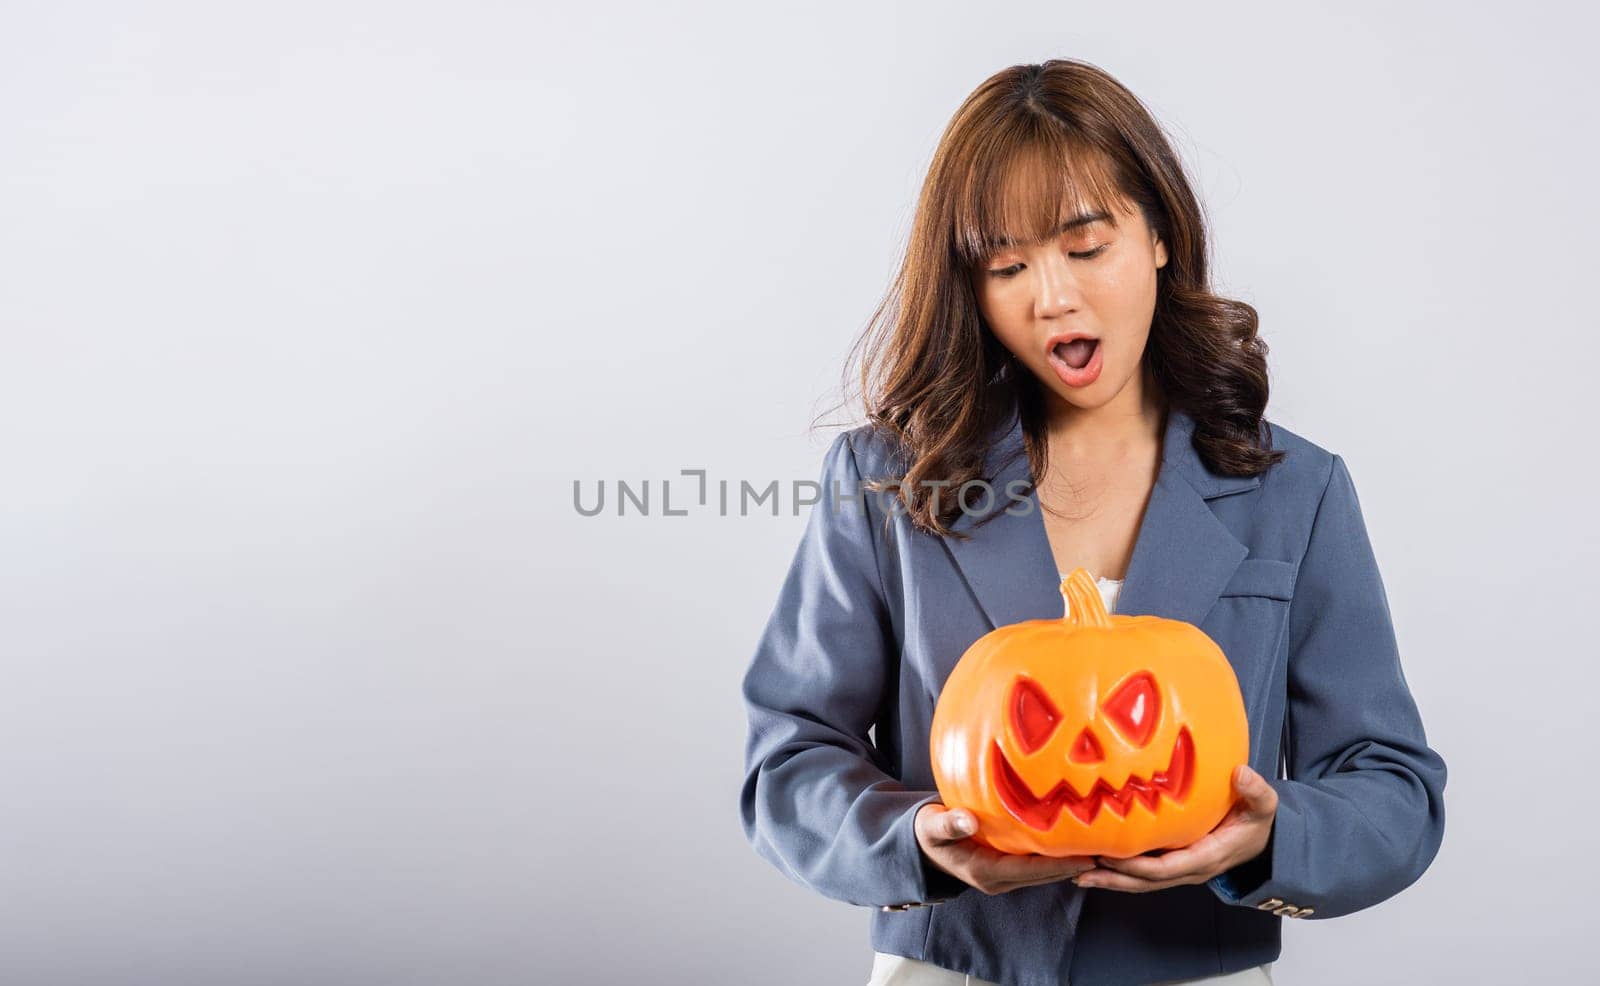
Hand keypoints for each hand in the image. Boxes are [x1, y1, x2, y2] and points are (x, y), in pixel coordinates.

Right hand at [915, 803, 1095, 895]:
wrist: (923, 844)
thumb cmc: (928, 832)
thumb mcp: (932, 826)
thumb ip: (949, 823)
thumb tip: (968, 820)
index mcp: (985, 872)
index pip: (1030, 870)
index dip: (1059, 864)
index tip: (1087, 856)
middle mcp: (999, 879)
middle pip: (1044, 875)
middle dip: (1075, 865)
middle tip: (1107, 851)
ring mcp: (1004, 876)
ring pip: (1044, 872)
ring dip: (1070, 862)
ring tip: (1100, 846)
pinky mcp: (1007, 867)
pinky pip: (1038, 865)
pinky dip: (1057, 856)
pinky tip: (1076, 842)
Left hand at [1073, 765, 1277, 892]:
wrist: (1262, 839)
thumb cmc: (1257, 821)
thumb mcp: (1264, 805)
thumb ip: (1256, 791)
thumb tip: (1241, 774)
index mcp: (1208, 856)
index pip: (1168, 867)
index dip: (1140, 866)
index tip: (1113, 857)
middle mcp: (1191, 869)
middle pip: (1147, 881)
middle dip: (1115, 878)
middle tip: (1083, 871)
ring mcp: (1181, 870)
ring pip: (1142, 882)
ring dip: (1111, 880)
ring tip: (1078, 874)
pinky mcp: (1173, 865)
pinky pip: (1144, 874)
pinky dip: (1119, 874)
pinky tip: (1096, 867)